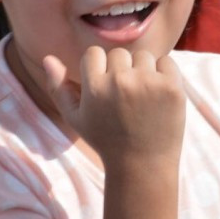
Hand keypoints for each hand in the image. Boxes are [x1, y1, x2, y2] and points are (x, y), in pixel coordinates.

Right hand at [42, 47, 185, 167]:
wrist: (143, 165)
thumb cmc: (106, 140)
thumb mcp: (75, 118)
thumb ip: (58, 87)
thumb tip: (47, 58)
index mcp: (95, 87)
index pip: (94, 53)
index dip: (99, 70)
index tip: (105, 89)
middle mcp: (121, 81)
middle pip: (119, 53)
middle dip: (122, 70)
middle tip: (125, 98)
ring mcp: (148, 83)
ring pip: (143, 56)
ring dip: (143, 71)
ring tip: (142, 99)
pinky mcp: (172, 87)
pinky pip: (166, 62)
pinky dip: (164, 74)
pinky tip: (159, 96)